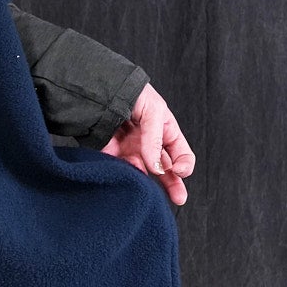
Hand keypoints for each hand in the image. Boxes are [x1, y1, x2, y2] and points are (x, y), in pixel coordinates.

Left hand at [101, 82, 194, 205]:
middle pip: (166, 170)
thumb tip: (157, 167)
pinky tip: (125, 175)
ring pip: (143, 173)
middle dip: (174, 185)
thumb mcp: (153, 110)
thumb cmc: (134, 93)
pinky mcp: (113, 154)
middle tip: (178, 198)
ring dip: (146, 182)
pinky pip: (120, 169)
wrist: (103, 89)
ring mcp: (132, 151)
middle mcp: (151, 145)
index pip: (182, 155)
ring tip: (145, 185)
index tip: (179, 170)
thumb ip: (155, 139)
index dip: (184, 165)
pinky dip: (123, 175)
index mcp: (166, 133)